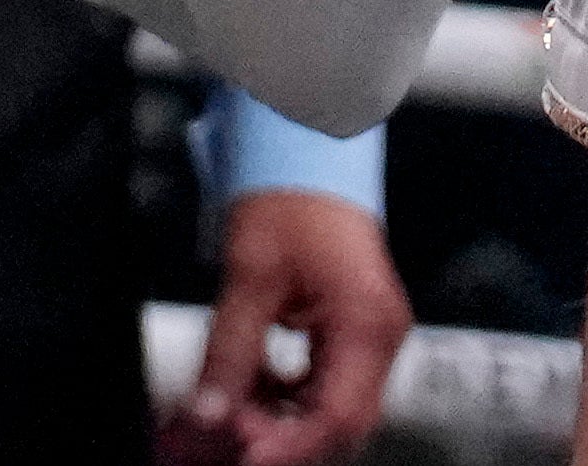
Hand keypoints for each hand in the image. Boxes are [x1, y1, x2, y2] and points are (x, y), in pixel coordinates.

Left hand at [166, 190, 411, 465]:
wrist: (309, 152)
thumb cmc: (292, 195)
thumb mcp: (250, 274)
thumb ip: (229, 350)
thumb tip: (209, 412)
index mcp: (366, 321)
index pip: (337, 414)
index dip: (287, 447)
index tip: (240, 455)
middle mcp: (378, 336)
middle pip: (339, 423)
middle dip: (280, 440)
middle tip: (223, 439)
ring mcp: (368, 336)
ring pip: (328, 410)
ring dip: (277, 421)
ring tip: (225, 413)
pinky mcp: (351, 334)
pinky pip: (322, 386)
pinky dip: (283, 398)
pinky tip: (247, 390)